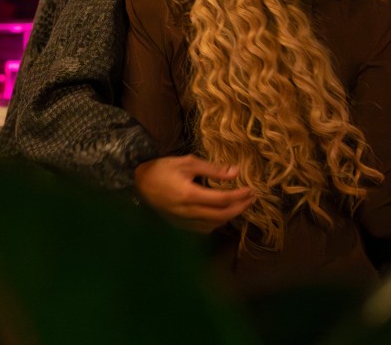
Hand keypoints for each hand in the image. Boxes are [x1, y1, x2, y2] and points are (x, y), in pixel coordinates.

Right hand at [133, 155, 253, 233]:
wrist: (138, 182)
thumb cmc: (162, 169)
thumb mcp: (188, 163)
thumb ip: (212, 169)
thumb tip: (235, 172)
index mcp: (189, 195)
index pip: (222, 200)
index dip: (240, 196)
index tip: (251, 190)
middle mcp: (187, 212)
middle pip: (221, 216)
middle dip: (240, 208)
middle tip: (252, 198)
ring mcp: (182, 221)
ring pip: (213, 225)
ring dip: (229, 216)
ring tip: (240, 204)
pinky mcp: (179, 225)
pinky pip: (203, 229)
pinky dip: (216, 222)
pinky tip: (222, 213)